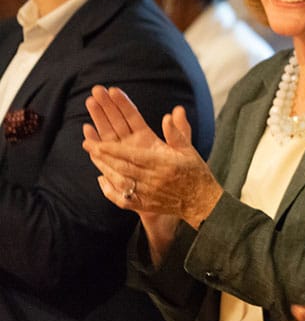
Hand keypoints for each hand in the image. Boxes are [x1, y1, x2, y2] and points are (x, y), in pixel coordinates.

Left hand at [82, 86, 221, 226]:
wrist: (201, 202)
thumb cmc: (195, 172)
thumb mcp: (189, 150)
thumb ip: (177, 133)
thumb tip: (169, 115)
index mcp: (163, 164)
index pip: (133, 155)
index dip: (114, 149)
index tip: (99, 142)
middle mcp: (153, 180)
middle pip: (122, 167)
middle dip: (103, 155)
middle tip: (88, 144)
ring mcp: (147, 194)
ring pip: (119, 180)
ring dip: (104, 168)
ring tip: (92, 155)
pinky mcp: (144, 205)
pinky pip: (121, 198)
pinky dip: (109, 189)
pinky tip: (101, 178)